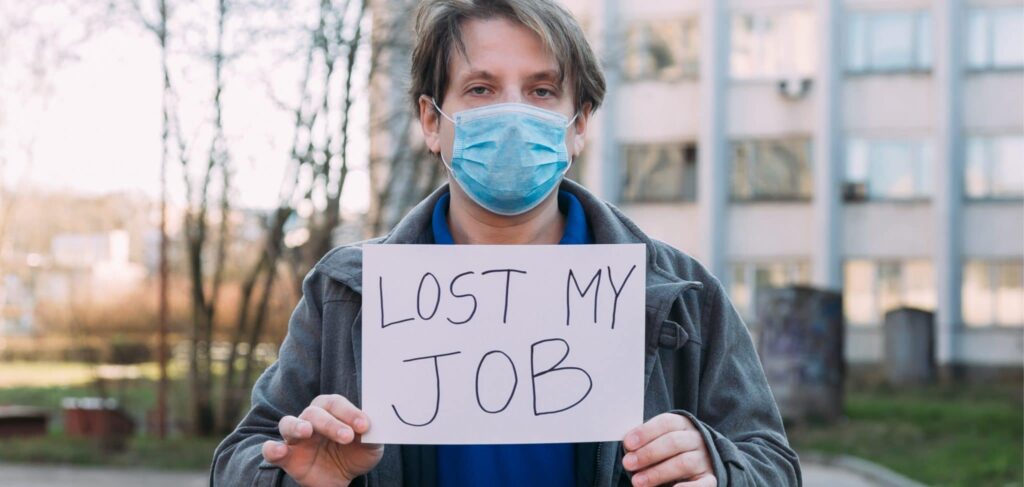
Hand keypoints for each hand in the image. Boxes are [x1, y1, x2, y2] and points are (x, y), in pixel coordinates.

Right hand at [261, 394, 383, 486]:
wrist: (344, 478)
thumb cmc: (355, 454)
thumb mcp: (370, 447)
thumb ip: (372, 436)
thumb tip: (372, 427)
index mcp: (331, 411)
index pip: (336, 403)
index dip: (350, 412)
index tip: (364, 426)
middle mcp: (311, 420)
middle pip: (314, 412)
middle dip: (331, 423)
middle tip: (348, 436)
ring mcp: (296, 438)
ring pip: (288, 423)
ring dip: (297, 426)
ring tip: (307, 432)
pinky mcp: (286, 457)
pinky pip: (270, 449)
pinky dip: (271, 448)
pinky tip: (279, 450)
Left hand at [621, 413, 715, 486]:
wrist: (698, 463)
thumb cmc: (668, 450)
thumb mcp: (657, 439)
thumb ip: (643, 441)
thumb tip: (628, 446)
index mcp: (682, 424)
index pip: (665, 423)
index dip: (645, 432)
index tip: (627, 444)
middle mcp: (696, 439)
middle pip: (673, 442)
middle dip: (648, 453)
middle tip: (628, 464)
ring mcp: (704, 459)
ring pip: (684, 463)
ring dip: (658, 473)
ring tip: (637, 482)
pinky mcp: (710, 479)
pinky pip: (701, 484)